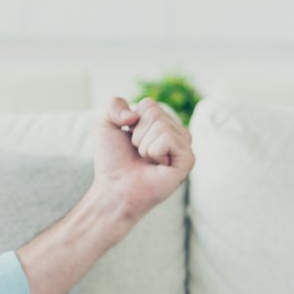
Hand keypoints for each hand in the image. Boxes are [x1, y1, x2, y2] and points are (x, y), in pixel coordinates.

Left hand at [94, 96, 193, 221]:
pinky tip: (156, 165)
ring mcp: (184, 147)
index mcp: (162, 124)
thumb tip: (133, 114)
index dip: (132, 122)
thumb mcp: (105, 125)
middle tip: (138, 153)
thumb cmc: (113, 161)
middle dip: (138, 134)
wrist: (114, 188)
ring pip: (162, 125)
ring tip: (146, 160)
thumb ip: (114, 105)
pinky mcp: (187, 161)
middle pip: (155, 112)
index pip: (149, 104)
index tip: (130, 141)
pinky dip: (154, 151)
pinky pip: (170, 139)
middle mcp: (176, 134)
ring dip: (144, 145)